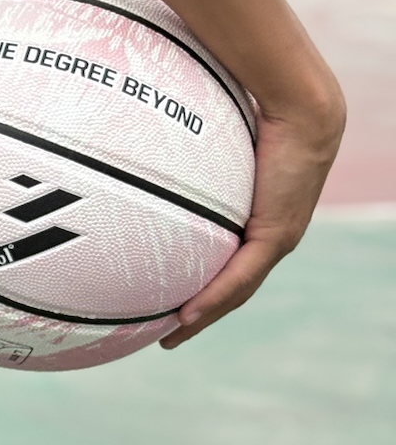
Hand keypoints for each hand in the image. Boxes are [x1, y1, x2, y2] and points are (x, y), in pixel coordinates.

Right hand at [161, 94, 344, 348]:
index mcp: (257, 219)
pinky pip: (240, 277)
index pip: (230, 263)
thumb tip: (141, 134)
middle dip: (201, 315)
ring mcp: (276, 239)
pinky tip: (186, 317)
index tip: (173, 299)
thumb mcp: (212, 139)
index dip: (203, 286)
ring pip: (236, 293)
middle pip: (232, 289)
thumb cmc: (255, 110)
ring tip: (172, 337)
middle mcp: (270, 236)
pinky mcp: (276, 236)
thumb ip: (184, 146)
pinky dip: (213, 300)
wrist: (302, 107)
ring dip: (203, 319)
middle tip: (167, 332)